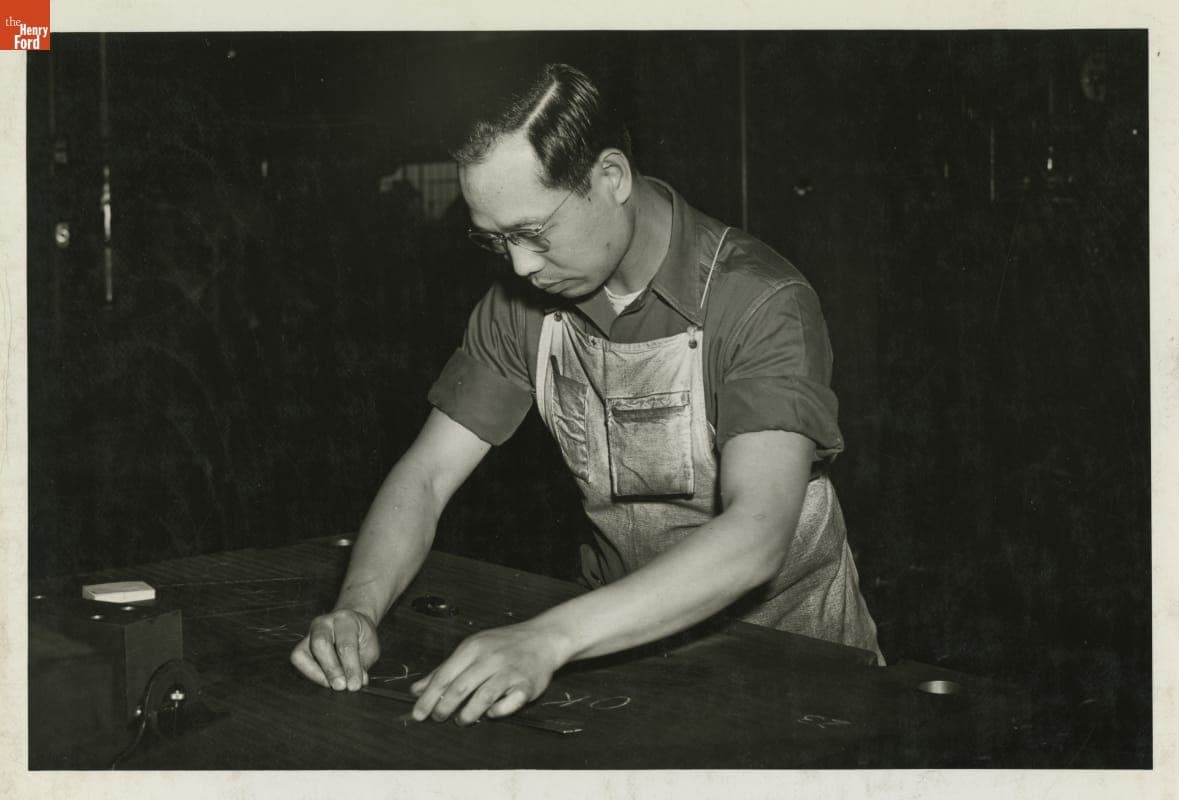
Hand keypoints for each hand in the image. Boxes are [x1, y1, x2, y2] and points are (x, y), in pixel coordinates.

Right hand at [290, 608, 380, 691]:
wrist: (352, 623)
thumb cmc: (362, 637)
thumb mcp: (370, 647)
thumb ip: (363, 665)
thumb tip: (354, 683)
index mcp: (345, 619)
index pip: (346, 645)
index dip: (350, 668)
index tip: (355, 685)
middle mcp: (324, 623)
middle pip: (320, 644)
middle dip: (331, 669)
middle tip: (341, 686)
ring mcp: (309, 633)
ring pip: (302, 654)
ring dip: (317, 674)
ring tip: (333, 685)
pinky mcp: (301, 644)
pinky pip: (298, 661)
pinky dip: (310, 674)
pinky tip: (326, 679)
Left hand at [409, 622, 569, 725]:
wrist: (543, 637)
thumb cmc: (503, 645)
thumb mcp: (471, 649)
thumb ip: (444, 670)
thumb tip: (416, 690)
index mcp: (473, 648)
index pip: (444, 676)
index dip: (428, 698)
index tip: (417, 714)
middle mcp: (490, 658)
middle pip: (460, 687)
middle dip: (444, 707)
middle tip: (438, 718)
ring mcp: (510, 671)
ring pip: (483, 697)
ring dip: (468, 713)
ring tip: (462, 720)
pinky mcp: (527, 684)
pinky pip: (510, 703)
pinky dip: (498, 711)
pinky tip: (490, 714)